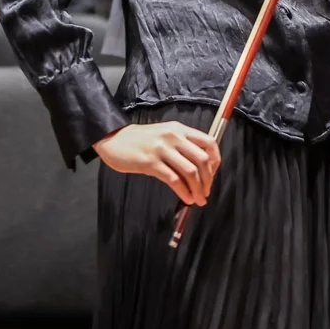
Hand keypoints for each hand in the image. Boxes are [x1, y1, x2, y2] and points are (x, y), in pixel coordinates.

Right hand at [94, 121, 220, 205]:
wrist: (113, 138)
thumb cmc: (140, 140)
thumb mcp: (164, 134)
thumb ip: (182, 145)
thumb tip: (200, 167)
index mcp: (179, 129)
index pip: (209, 143)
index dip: (216, 161)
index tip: (213, 175)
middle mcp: (173, 137)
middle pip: (202, 160)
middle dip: (208, 180)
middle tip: (206, 192)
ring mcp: (162, 149)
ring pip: (190, 171)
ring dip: (198, 189)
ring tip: (198, 199)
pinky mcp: (150, 162)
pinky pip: (173, 179)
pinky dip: (183, 192)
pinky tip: (186, 198)